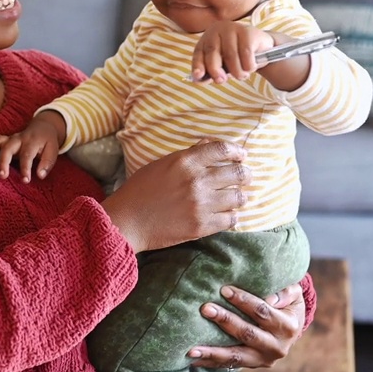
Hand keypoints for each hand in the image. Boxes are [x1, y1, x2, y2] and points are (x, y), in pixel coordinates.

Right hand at [0, 111, 65, 182]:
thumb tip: (40, 175)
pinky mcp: (5, 140)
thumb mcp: (53, 151)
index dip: (25, 168)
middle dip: (4, 161)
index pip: (27, 155)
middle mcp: (19, 138)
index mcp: (32, 141)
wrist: (43, 127)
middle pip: (9, 147)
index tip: (25, 180)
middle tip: (2, 176)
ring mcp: (11, 138)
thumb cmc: (47, 142)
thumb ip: (47, 163)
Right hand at [101, 139, 249, 252]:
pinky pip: (231, 220)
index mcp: (185, 162)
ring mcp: (200, 205)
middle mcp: (196, 181)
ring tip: (234, 198)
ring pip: (238, 198)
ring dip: (238, 197)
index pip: (222, 149)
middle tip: (245, 177)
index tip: (241, 156)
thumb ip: (187, 155)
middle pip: (237, 173)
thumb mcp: (161, 164)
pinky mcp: (201, 226)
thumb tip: (209, 144)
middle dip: (245, 174)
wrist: (127, 221)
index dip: (236, 151)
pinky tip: (225, 215)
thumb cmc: (140, 190)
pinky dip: (231, 216)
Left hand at [188, 282, 304, 369]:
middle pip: (248, 334)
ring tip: (191, 350)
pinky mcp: (252, 365)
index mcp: (288, 327)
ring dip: (213, 352)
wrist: (291, 328)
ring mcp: (263, 359)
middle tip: (205, 308)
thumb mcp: (294, 294)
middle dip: (225, 320)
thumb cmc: (287, 304)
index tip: (224, 290)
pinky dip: (210, 363)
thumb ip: (286, 292)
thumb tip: (269, 298)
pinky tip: (193, 360)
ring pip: (236, 357)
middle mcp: (277, 347)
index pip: (263, 312)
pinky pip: (228, 365)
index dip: (244, 301)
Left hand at [191, 21, 274, 83]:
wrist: (260, 47)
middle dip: (215, 70)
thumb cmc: (237, 57)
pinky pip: (246, 53)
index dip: (198, 65)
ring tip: (242, 76)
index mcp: (207, 38)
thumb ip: (211, 72)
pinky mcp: (247, 31)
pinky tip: (251, 67)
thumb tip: (199, 80)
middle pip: (212, 51)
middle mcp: (217, 30)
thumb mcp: (222, 65)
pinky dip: (248, 66)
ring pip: (230, 55)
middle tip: (221, 80)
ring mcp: (233, 28)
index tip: (199, 75)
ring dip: (236, 71)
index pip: (199, 52)